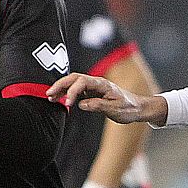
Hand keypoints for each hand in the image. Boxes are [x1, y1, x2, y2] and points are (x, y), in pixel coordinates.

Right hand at [47, 72, 167, 124]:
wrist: (138, 107)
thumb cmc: (128, 108)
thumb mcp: (115, 109)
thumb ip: (98, 106)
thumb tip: (82, 104)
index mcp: (103, 84)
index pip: (82, 82)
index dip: (73, 91)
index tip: (68, 103)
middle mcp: (97, 82)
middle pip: (74, 78)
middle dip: (60, 85)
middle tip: (48, 94)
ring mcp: (94, 86)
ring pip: (73, 83)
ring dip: (61, 88)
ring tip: (50, 97)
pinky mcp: (92, 92)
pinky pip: (77, 89)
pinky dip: (67, 92)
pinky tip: (59, 99)